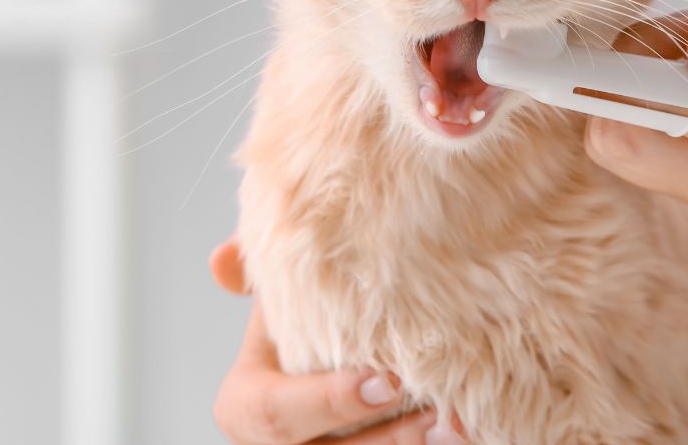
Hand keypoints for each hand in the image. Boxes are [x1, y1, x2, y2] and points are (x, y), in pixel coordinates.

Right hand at [210, 239, 460, 443]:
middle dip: (386, 440)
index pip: (276, 414)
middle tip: (437, 411)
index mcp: (246, 407)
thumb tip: (222, 260)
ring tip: (458, 424)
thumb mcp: (275, 295)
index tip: (386, 379)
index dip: (329, 402)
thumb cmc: (303, 324)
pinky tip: (465, 432)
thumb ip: (257, 270)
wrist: (333, 354)